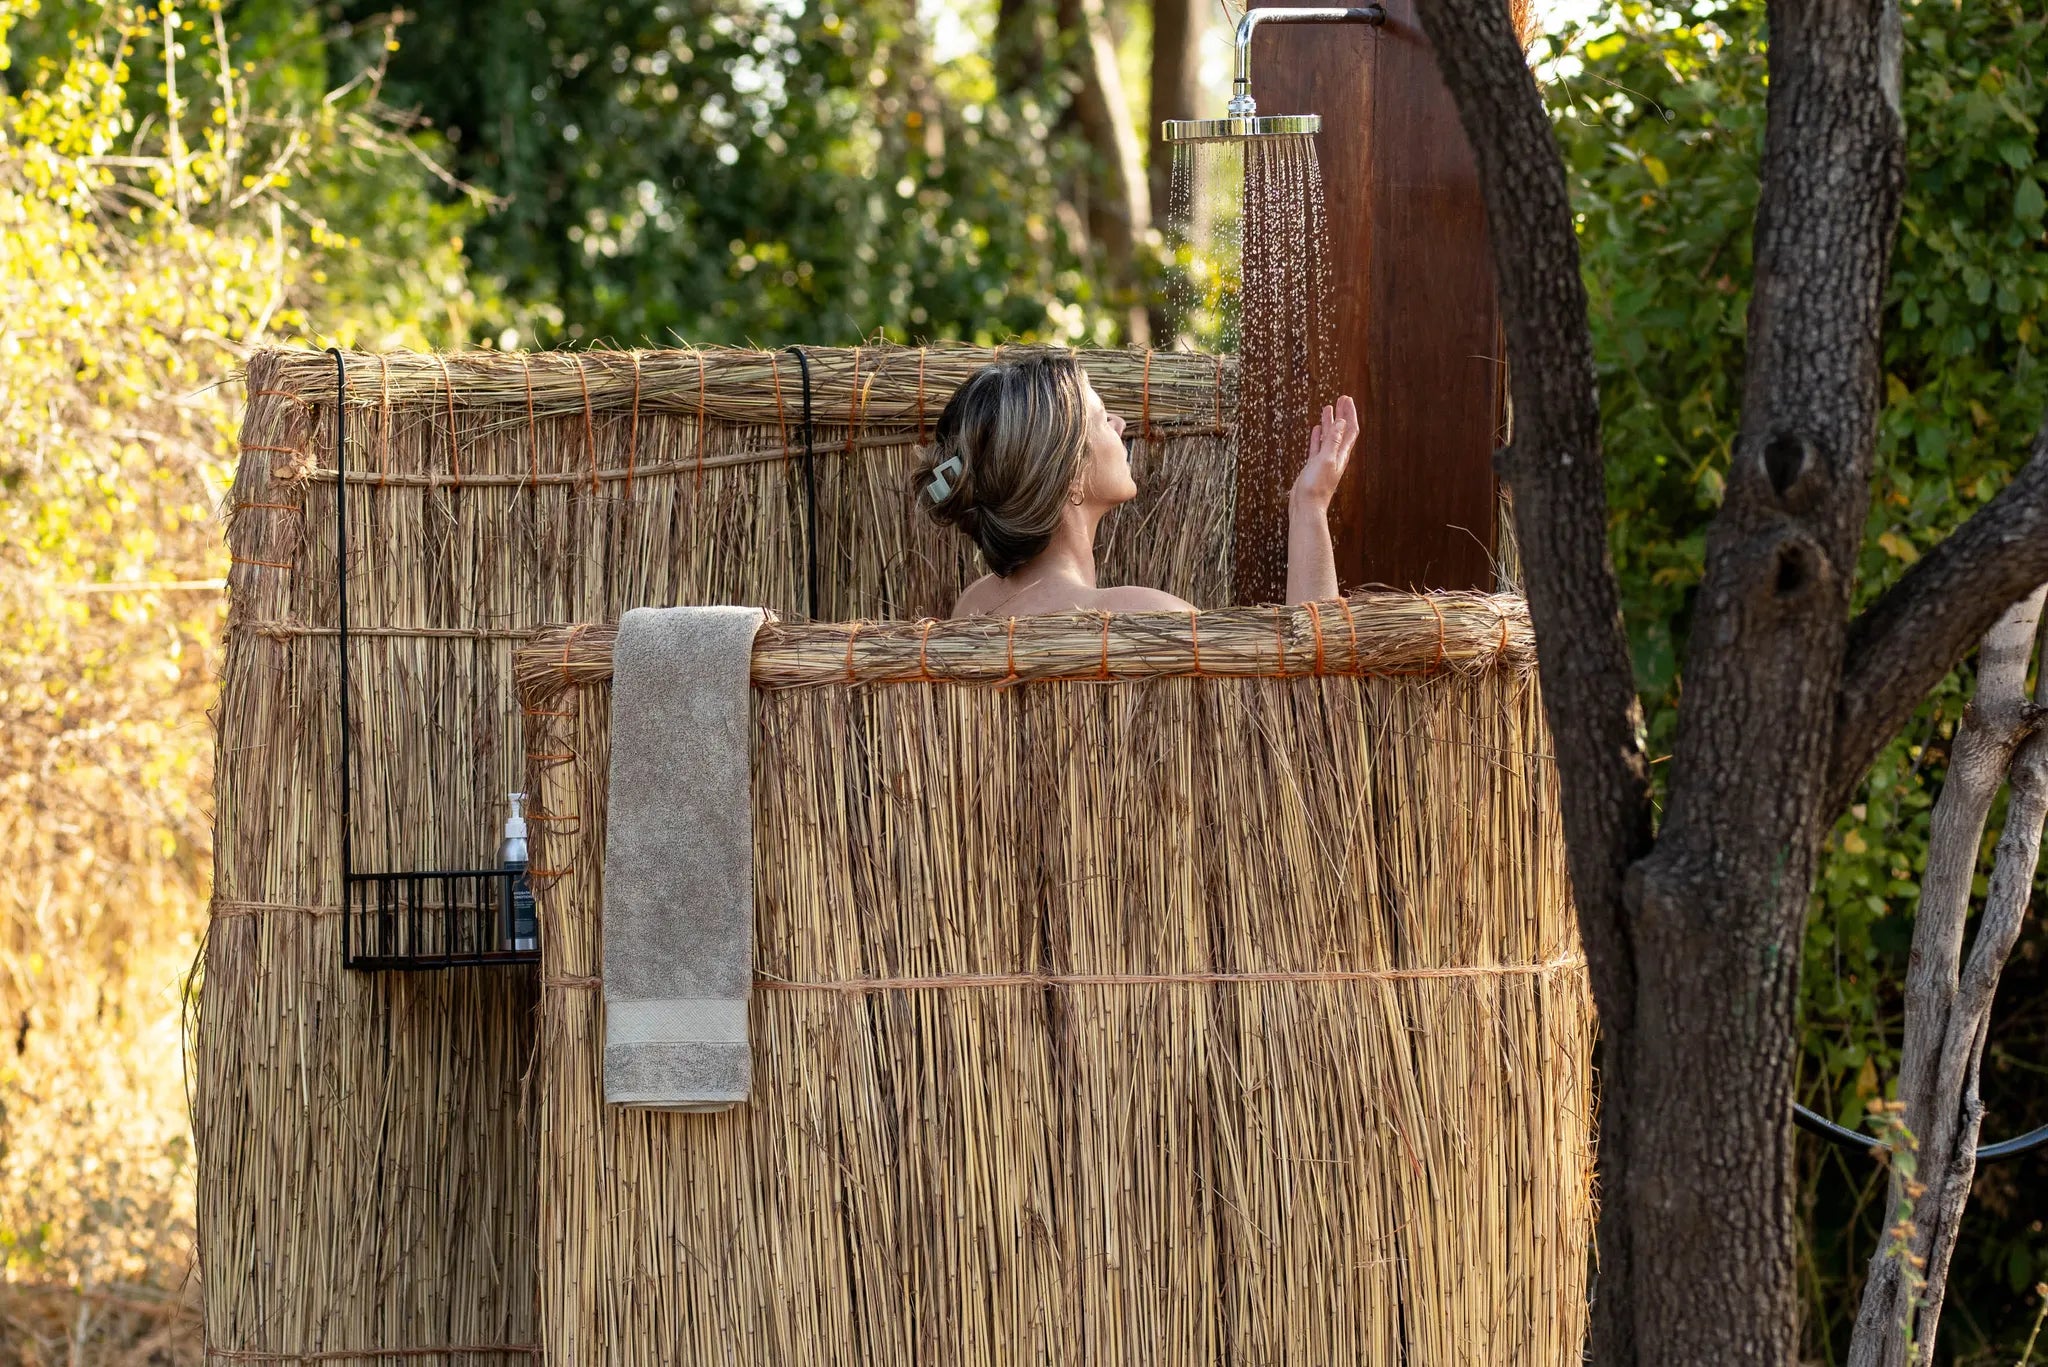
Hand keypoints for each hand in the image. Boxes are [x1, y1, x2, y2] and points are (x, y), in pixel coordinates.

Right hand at [1291, 395, 1358, 512]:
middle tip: (1341, 398)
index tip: (1346, 399)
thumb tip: (1342, 422)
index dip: (1350, 413)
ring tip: (1328, 408)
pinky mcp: (1313, 465)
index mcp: (1341, 454)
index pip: (1349, 429)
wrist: (1306, 506)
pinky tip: (1316, 429)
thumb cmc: (1316, 486)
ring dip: (1330, 422)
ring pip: (1329, 436)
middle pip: (1341, 430)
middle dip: (1342, 414)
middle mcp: (1335, 456)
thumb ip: (1334, 441)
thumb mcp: (1326, 459)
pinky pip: (1317, 446)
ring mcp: (1324, 460)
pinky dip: (1318, 436)